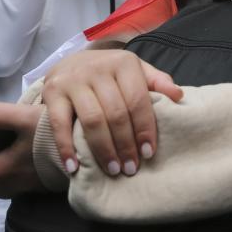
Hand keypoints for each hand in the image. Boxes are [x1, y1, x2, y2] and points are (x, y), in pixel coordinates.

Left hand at [0, 102, 45, 198]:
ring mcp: (35, 185)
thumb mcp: (23, 118)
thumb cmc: (52, 135)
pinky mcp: (51, 184)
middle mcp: (18, 183)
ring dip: (10, 174)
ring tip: (16, 153)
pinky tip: (39, 153)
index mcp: (5, 169)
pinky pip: (32, 182)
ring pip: (13, 185)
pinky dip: (30, 171)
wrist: (90, 150)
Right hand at [42, 49, 182, 177]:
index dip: (144, 128)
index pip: (137, 100)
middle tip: (131, 168)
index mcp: (124, 63)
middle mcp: (97, 69)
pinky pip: (59, 124)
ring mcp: (73, 80)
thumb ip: (157, 82)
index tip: (149, 153)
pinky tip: (74, 167)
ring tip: (112, 170)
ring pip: (92, 121)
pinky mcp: (52, 93)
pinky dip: (66, 148)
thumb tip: (179, 96)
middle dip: (125, 145)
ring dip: (103, 149)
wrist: (72, 62)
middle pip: (116, 114)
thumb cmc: (111, 73)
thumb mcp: (135, 71)